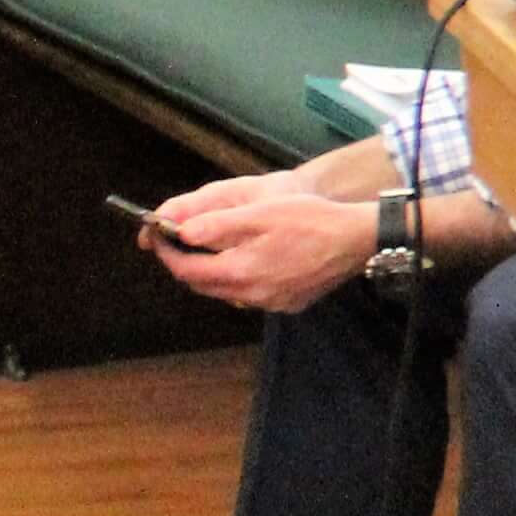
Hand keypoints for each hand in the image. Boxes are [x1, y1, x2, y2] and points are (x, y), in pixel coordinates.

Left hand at [152, 188, 373, 314]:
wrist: (357, 239)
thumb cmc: (311, 219)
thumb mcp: (260, 212)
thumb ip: (218, 225)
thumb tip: (182, 232)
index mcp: (240, 271)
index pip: (187, 270)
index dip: (167, 253)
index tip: (158, 236)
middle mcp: (252, 295)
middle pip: (203, 285)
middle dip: (187, 263)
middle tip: (182, 239)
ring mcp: (272, 303)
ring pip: (228, 291)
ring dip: (215, 272)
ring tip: (216, 246)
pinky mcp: (289, 303)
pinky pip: (254, 294)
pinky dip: (243, 278)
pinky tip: (255, 259)